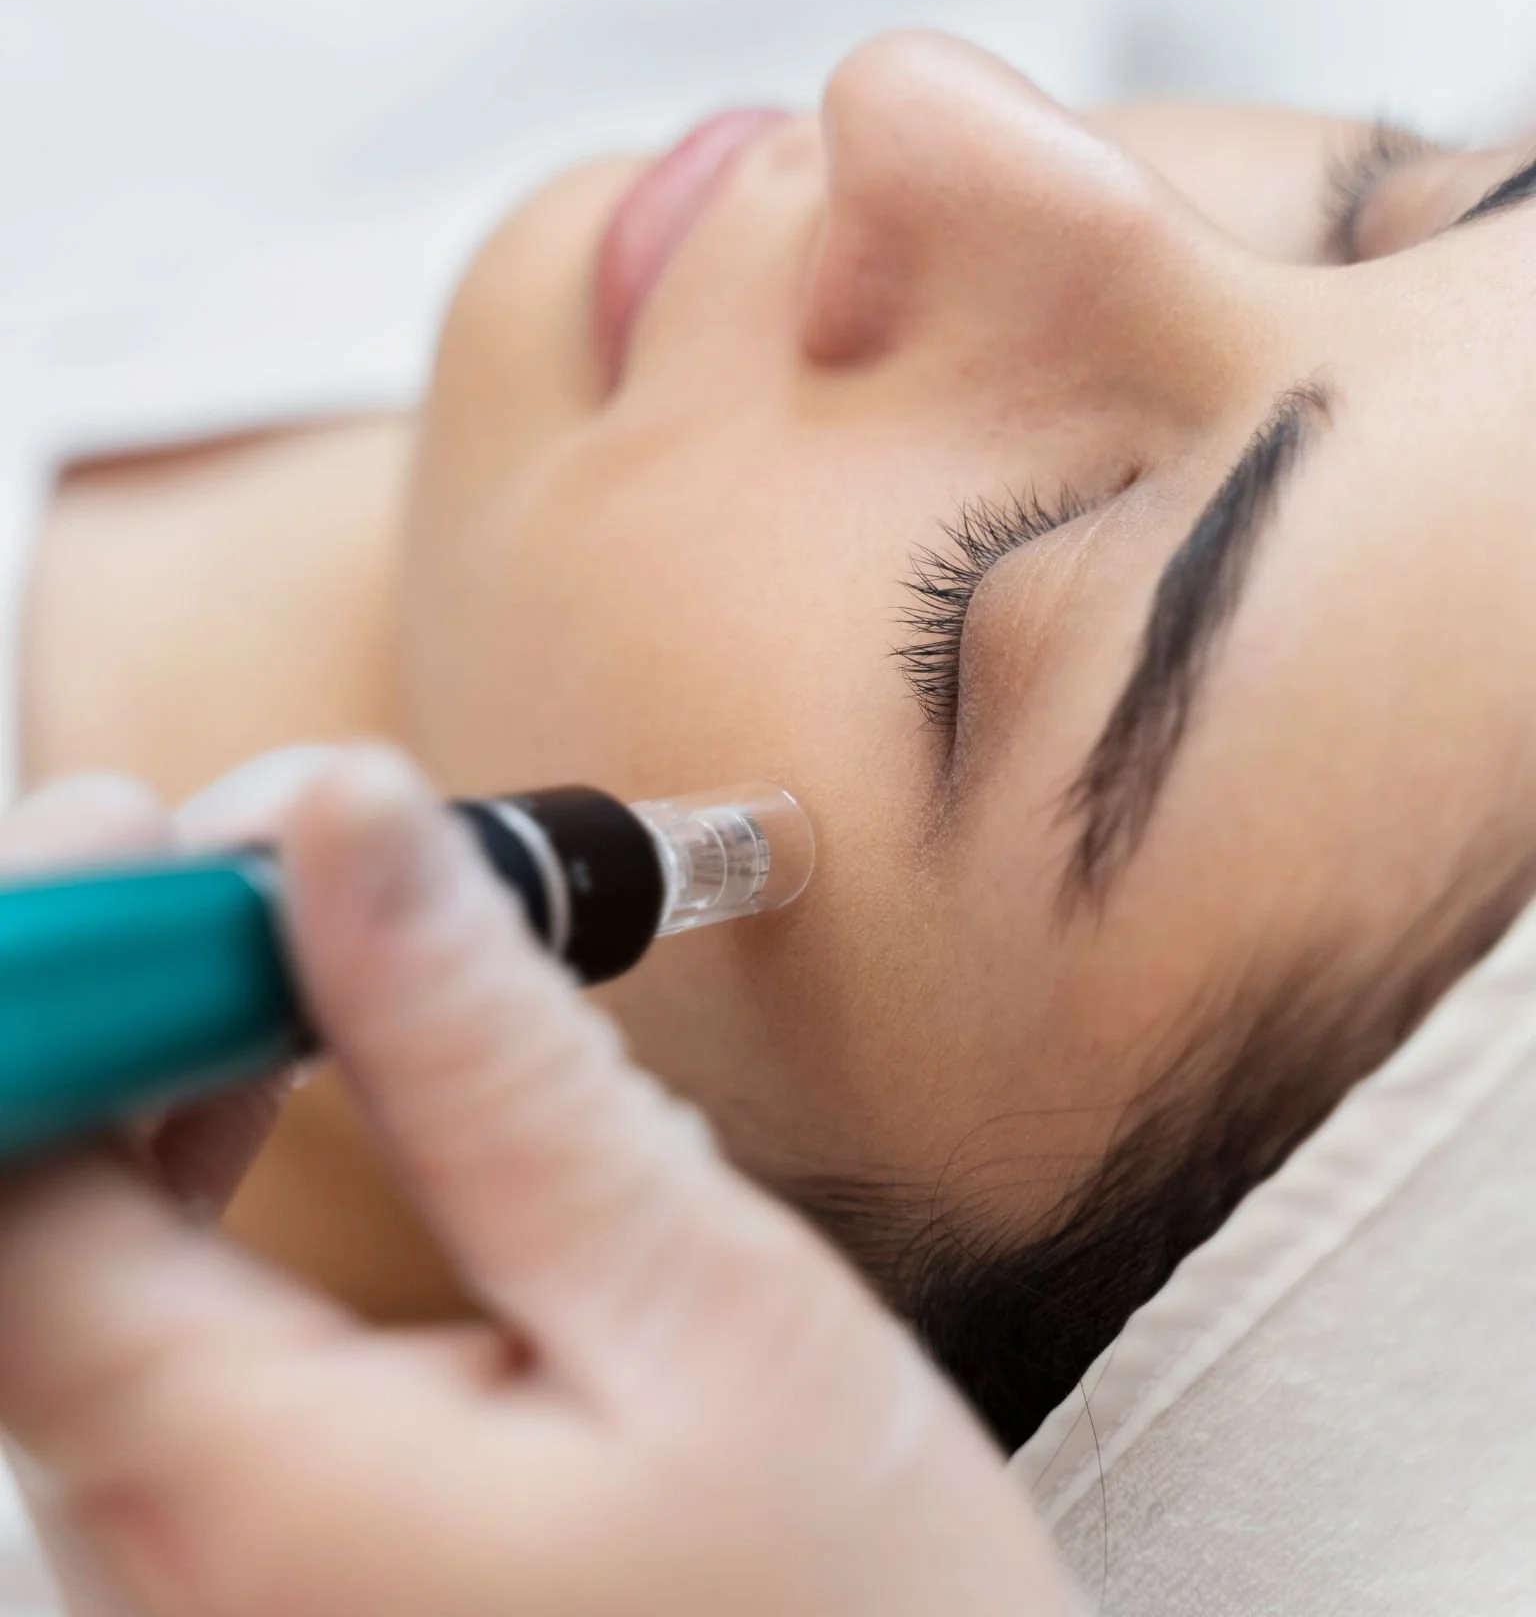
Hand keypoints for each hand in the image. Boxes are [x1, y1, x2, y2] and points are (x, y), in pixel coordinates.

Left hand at [0, 751, 1080, 1616]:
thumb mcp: (700, 1311)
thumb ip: (493, 1063)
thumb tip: (353, 829)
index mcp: (248, 1496)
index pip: (10, 1185)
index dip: (51, 968)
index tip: (160, 825)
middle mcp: (159, 1562)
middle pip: (26, 1206)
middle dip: (128, 981)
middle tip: (284, 845)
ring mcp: (189, 1581)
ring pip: (78, 1263)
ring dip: (162, 1058)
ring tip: (311, 933)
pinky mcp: (245, 1571)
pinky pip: (141, 1336)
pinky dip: (192, 1167)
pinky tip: (291, 1081)